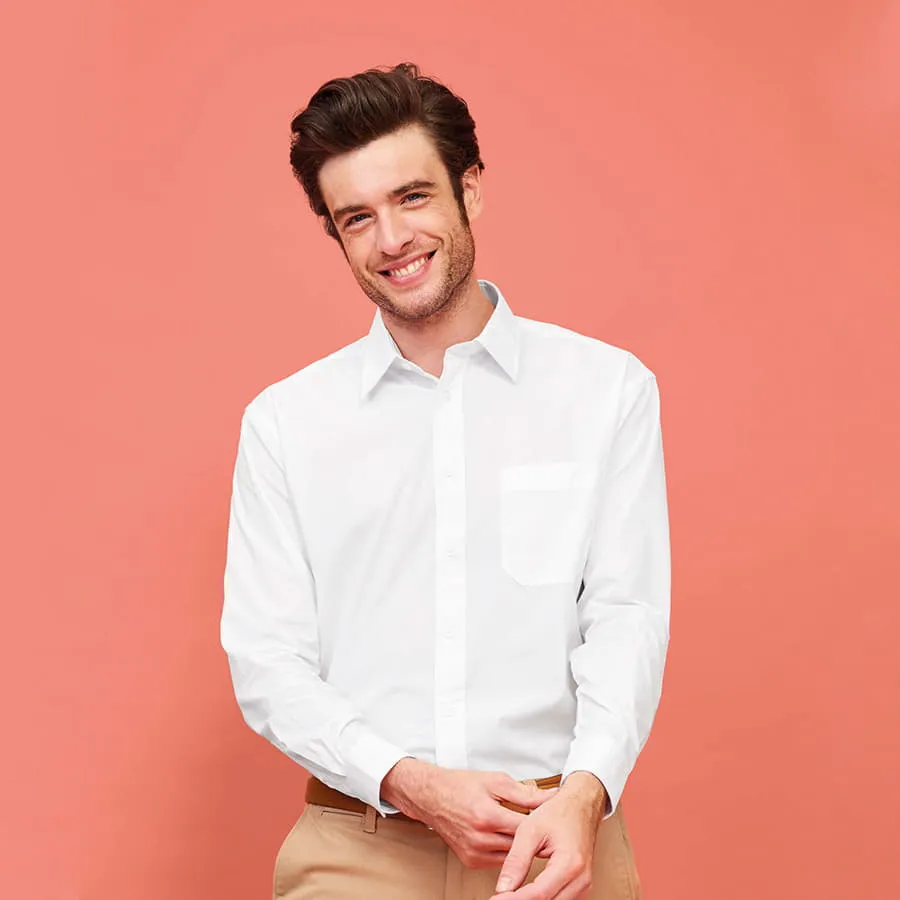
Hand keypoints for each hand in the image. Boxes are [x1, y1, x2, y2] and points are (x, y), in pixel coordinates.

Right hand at [381, 759, 557, 868]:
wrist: (431, 797)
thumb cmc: (461, 785)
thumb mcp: (496, 781)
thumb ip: (526, 793)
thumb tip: (551, 797)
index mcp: (487, 815)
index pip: (526, 827)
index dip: (544, 823)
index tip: (557, 820)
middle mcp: (480, 838)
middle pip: (521, 846)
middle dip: (536, 838)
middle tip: (552, 831)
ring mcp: (474, 853)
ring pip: (511, 857)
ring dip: (523, 848)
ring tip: (536, 837)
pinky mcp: (471, 861)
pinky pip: (498, 861)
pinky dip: (508, 852)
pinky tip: (514, 841)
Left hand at [490, 772, 606, 899]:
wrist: (581, 805)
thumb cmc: (559, 812)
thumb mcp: (530, 830)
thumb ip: (516, 860)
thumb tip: (502, 888)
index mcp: (569, 863)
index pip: (539, 894)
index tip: (496, 898)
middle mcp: (581, 879)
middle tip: (499, 897)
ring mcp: (583, 884)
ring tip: (510, 896)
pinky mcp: (580, 886)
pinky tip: (526, 896)